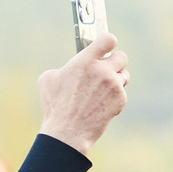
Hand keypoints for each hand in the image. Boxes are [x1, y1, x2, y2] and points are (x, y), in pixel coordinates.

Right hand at [37, 32, 128, 154]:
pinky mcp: (120, 99)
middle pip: (122, 57)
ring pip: (124, 75)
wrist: (67, 132)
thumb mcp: (48, 79)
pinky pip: (122, 92)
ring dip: (116, 80)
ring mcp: (113, 85)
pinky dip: (115, 97)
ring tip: (103, 89)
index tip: (106, 45)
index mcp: (85, 61)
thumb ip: (64, 67)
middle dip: (114, 62)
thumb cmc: (55, 106)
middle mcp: (102, 70)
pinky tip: (102, 104)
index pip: (107, 39)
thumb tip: (72, 67)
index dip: (108, 41)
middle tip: (106, 69)